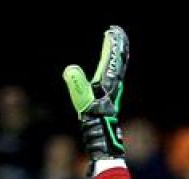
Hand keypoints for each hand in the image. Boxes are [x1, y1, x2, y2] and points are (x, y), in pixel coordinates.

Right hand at [63, 26, 128, 167]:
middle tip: (117, 31)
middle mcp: (113, 83)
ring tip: (116, 42)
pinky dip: (114, 64)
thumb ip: (76, 84)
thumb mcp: (82, 101)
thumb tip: (70, 69)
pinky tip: (112, 65)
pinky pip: (114, 74)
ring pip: (118, 66)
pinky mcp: (110, 96)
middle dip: (117, 45)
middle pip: (118, 60)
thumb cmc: (93, 120)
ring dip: (117, 53)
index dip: (111, 44)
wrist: (102, 136)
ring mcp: (113, 89)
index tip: (111, 31)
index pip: (111, 58)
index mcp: (108, 81)